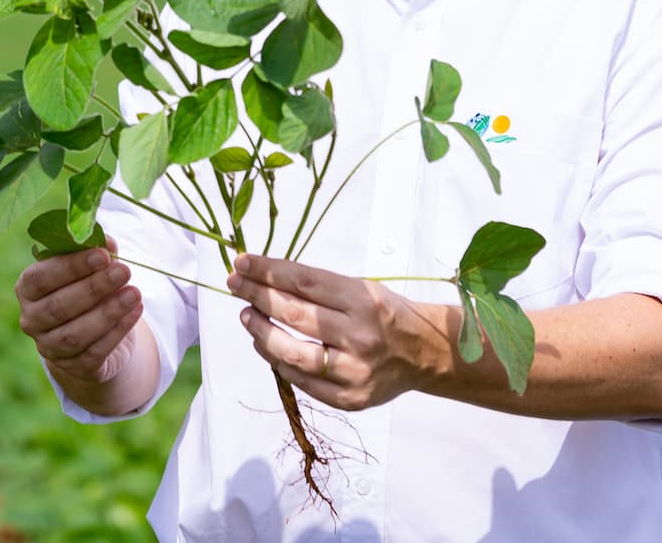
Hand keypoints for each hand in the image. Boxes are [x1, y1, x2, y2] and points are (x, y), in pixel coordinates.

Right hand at [16, 236, 143, 384]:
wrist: (93, 332)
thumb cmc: (86, 287)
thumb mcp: (88, 267)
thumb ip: (96, 252)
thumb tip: (108, 243)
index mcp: (27, 288)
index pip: (41, 278)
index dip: (71, 266)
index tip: (103, 255)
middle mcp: (31, 319)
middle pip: (58, 307)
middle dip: (94, 288)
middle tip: (124, 271)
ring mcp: (49, 347)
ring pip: (76, 334)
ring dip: (108, 312)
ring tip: (135, 293)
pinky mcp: (73, 367)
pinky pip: (95, 353)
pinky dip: (117, 332)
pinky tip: (135, 312)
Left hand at [227, 252, 431, 411]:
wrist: (426, 354)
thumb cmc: (387, 315)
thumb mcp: (362, 289)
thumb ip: (319, 288)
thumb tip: (267, 278)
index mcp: (363, 301)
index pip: (303, 282)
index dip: (267, 271)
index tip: (242, 263)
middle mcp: (359, 336)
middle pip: (293, 314)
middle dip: (257, 296)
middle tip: (234, 284)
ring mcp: (354, 371)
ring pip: (291, 352)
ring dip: (261, 332)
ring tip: (247, 315)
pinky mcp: (349, 398)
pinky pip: (302, 381)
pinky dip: (278, 361)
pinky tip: (265, 345)